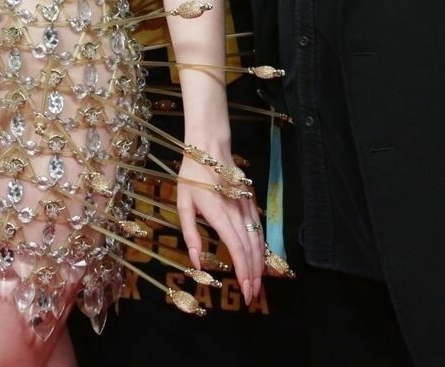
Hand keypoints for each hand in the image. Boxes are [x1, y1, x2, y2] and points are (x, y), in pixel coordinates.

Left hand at [176, 151, 262, 302]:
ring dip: (260, 264)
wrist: (210, 148)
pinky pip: (259, 230)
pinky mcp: (250, 204)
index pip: (236, 248)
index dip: (243, 271)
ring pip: (258, 240)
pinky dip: (261, 248)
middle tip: (252, 296)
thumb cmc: (192, 176)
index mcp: (219, 214)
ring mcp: (247, 208)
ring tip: (258, 284)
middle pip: (250, 249)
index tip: (244, 290)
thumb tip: (197, 263)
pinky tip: (260, 260)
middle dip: (253, 274)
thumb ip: (191, 234)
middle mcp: (238, 212)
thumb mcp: (183, 204)